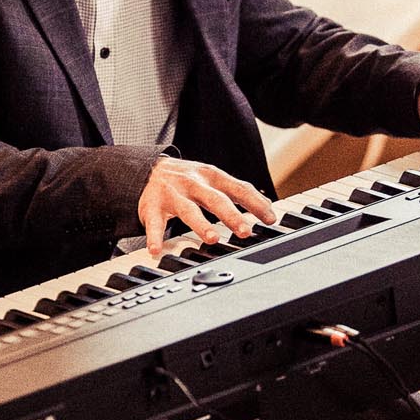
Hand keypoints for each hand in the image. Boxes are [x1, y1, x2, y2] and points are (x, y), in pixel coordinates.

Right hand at [138, 156, 274, 256]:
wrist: (149, 169)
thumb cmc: (189, 178)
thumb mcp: (214, 179)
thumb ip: (238, 191)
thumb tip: (267, 206)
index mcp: (212, 177)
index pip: (238, 188)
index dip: (255, 203)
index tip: (270, 219)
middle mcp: (194, 184)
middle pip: (215, 199)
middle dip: (231, 215)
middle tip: (245, 231)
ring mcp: (173, 195)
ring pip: (188, 210)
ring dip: (201, 224)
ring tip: (212, 238)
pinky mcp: (152, 206)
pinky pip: (154, 223)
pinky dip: (154, 237)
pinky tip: (156, 250)